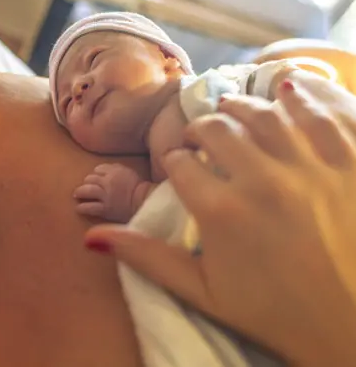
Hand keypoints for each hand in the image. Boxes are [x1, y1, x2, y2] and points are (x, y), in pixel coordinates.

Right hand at [85, 80, 355, 365]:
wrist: (352, 330)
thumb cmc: (273, 313)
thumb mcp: (202, 292)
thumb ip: (145, 258)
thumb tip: (89, 237)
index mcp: (220, 210)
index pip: (180, 163)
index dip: (174, 161)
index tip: (179, 167)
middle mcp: (261, 178)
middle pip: (216, 128)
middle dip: (200, 130)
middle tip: (200, 138)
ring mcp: (311, 166)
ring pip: (264, 113)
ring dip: (241, 107)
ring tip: (233, 110)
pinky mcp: (351, 161)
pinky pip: (322, 114)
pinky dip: (301, 97)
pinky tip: (286, 90)